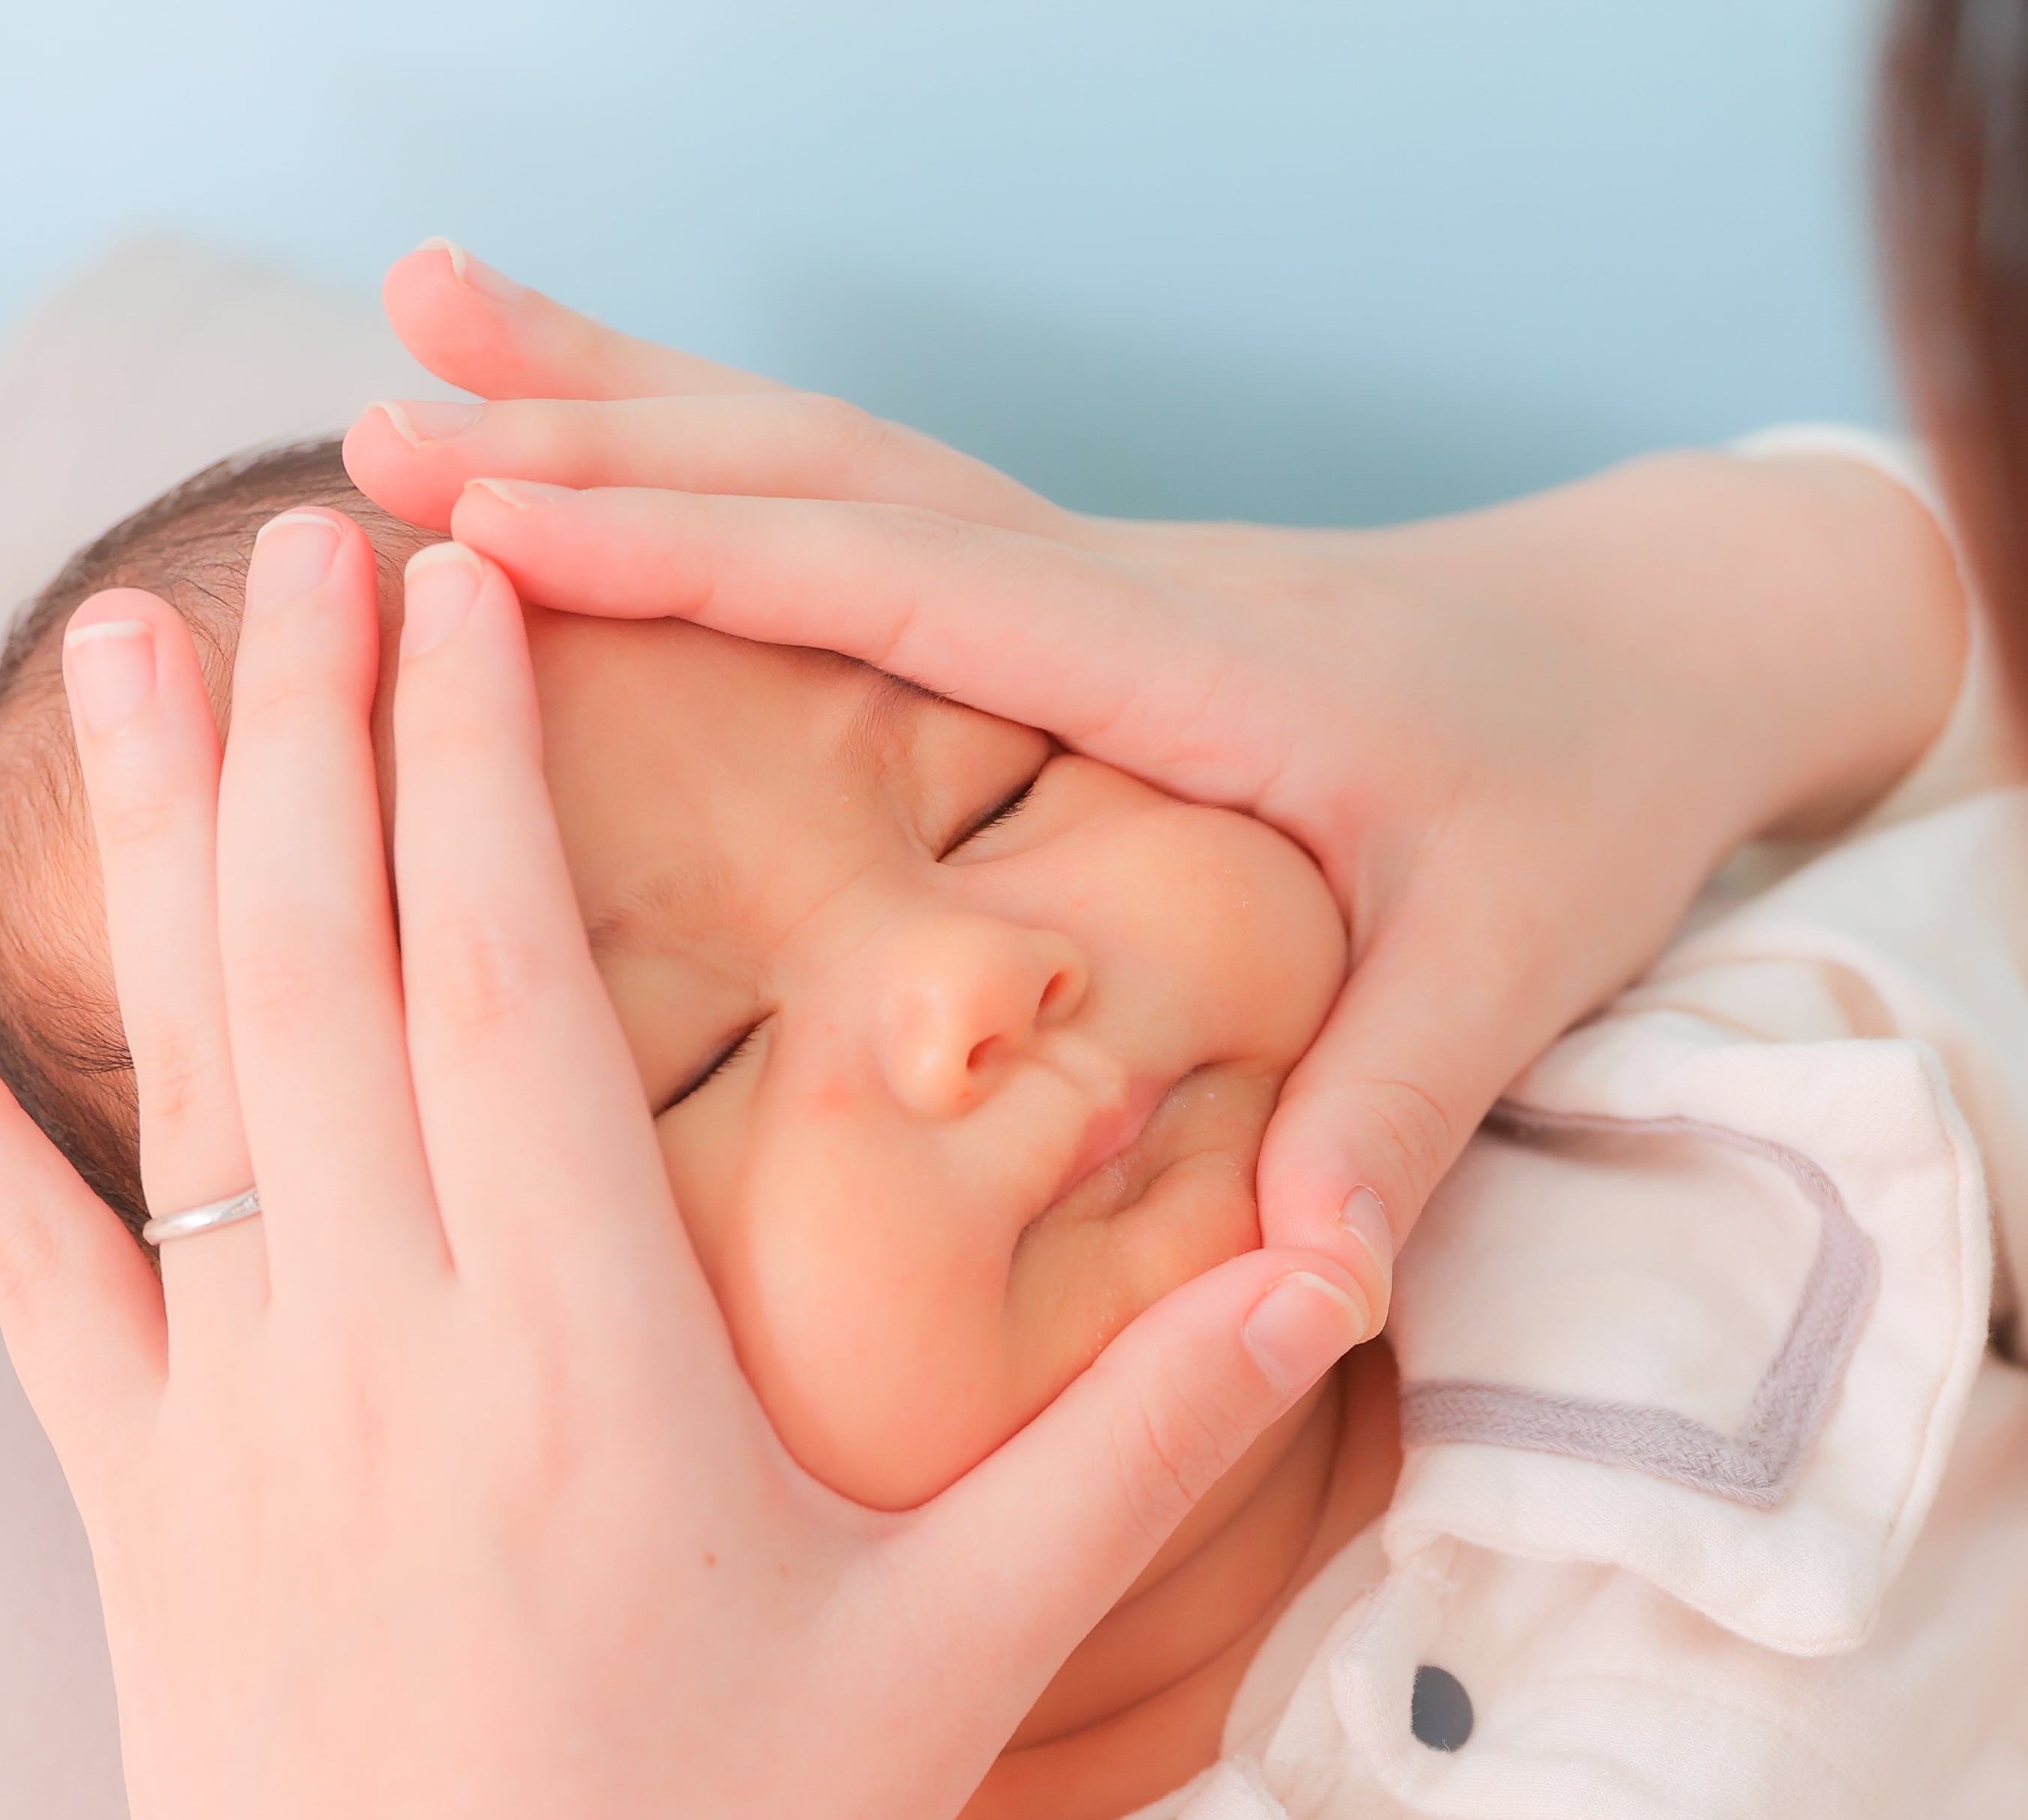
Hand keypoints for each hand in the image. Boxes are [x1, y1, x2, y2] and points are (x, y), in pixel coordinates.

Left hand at [0, 515, 1369, 1819]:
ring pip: (178, 1073)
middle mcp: (383, 1358)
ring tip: (129, 641)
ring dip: (158, 843)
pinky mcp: (134, 1514)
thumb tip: (1339, 1269)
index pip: (510, 984)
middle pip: (328, 969)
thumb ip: (1141, 1440)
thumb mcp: (958, 1653)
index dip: (484, 763)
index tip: (471, 585)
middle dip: (321, 726)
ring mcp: (230, 1430)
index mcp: (585, 1363)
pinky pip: (24, 1278)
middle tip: (315, 528)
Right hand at [342, 240, 1966, 1326]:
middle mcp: (1103, 580)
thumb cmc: (1583, 805)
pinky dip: (710, 449)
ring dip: (623, 395)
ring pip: (818, 455)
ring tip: (416, 328)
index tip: (500, 525)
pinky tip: (588, 420)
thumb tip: (1306, 1282)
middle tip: (376, 433)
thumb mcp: (1515, 963)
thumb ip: (1397, 1110)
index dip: (700, 554)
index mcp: (1183, 667)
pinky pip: (857, 496)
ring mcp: (1075, 566)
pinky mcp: (1064, 588)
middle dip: (598, 450)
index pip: (904, 587)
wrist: (1651, 657)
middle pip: (820, 483)